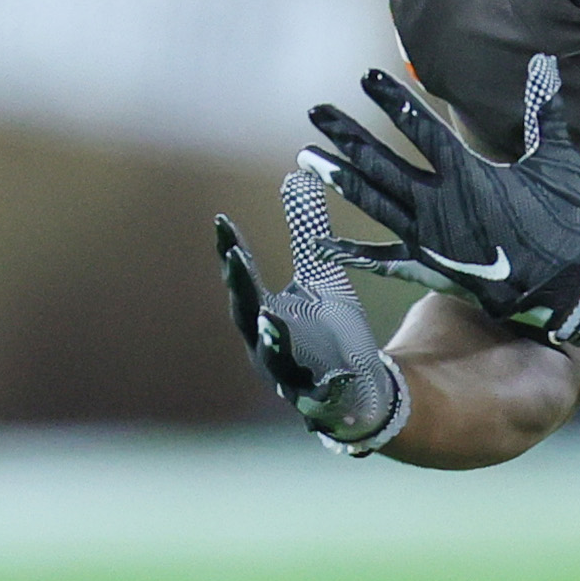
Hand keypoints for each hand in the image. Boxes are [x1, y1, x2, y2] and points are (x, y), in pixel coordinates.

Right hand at [216, 171, 408, 453]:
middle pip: (248, 317)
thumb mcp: (320, 275)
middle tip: (236, 259)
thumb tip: (295, 176)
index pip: (242, 280)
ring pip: (275, 361)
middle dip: (241, 289)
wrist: (357, 389)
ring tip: (271, 318)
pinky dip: (329, 388)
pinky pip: (322, 398)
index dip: (230, 253)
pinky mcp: (320, 403)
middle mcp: (267, 348)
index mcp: (263, 315)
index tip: (222, 222)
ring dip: (272, 339)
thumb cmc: (330, 330)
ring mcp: (290, 379)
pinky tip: (343, 376)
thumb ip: (306, 232)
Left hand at [301, 68, 579, 345]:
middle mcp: (438, 203)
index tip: (364, 78)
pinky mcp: (427, 266)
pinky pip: (381, 258)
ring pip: (373, 201)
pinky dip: (351, 252)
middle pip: (380, 162)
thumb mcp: (554, 162)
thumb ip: (543, 112)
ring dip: (338, 178)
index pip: (419, 127)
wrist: (566, 284)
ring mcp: (428, 236)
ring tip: (308, 159)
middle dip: (346, 135)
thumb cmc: (562, 221)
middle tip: (317, 112)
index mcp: (467, 173)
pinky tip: (319, 243)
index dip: (390, 100)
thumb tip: (543, 64)